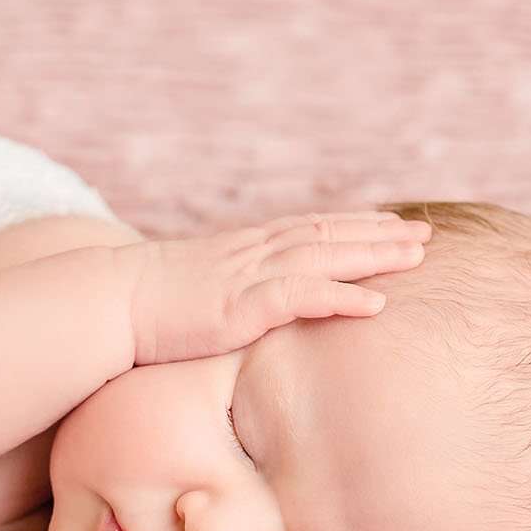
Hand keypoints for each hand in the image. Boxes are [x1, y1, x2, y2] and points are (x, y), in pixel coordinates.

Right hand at [123, 211, 429, 367]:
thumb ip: (218, 290)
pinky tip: (378, 305)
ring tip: (418, 256)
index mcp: (240, 249)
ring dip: (374, 255)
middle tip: (424, 233)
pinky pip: (303, 296)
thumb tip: (227, 307)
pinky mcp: (242, 306)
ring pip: (325, 255)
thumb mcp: (187, 291)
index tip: (388, 224)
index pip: (308, 228)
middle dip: (378, 232)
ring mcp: (248, 276)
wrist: (105, 303)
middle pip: (327, 233)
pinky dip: (343, 296)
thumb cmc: (138, 306)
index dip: (352, 225)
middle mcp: (251, 253)